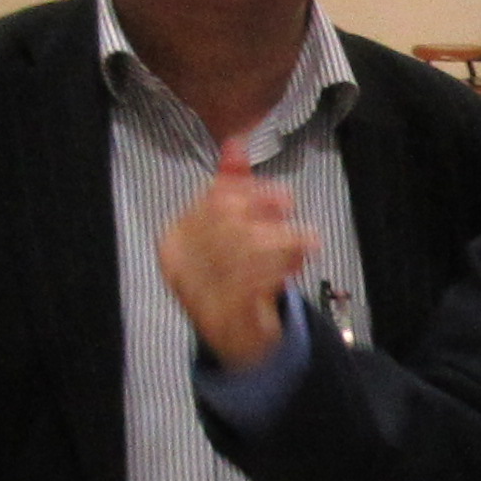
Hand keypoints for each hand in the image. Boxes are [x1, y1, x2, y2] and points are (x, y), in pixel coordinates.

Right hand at [160, 174, 313, 368]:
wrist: (237, 339)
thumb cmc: (233, 274)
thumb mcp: (231, 226)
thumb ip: (232, 184)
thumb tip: (236, 141)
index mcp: (174, 238)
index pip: (212, 201)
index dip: (250, 193)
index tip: (282, 197)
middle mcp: (178, 265)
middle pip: (228, 222)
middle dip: (267, 213)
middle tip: (293, 212)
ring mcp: (196, 292)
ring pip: (244, 250)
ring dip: (283, 241)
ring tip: (307, 240)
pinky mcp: (222, 317)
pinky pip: (254, 283)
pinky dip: (281, 267)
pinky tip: (298, 262)